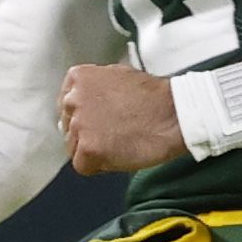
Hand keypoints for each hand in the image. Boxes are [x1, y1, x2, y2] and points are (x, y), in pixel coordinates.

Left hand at [62, 63, 189, 175]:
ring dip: (94, 149)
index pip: (67, 106)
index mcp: (78, 78)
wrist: (175, 113)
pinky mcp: (89, 149)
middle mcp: (73, 99)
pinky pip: (83, 166)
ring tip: (121, 142)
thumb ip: (94, 88)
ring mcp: (79, 125)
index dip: (86, 117)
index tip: (102, 121)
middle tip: (115, 133)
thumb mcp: (117, 75)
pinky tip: (119, 154)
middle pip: (68, 127)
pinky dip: (99, 165)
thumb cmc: (154, 97)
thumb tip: (82, 105)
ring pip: (74, 147)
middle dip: (88, 133)